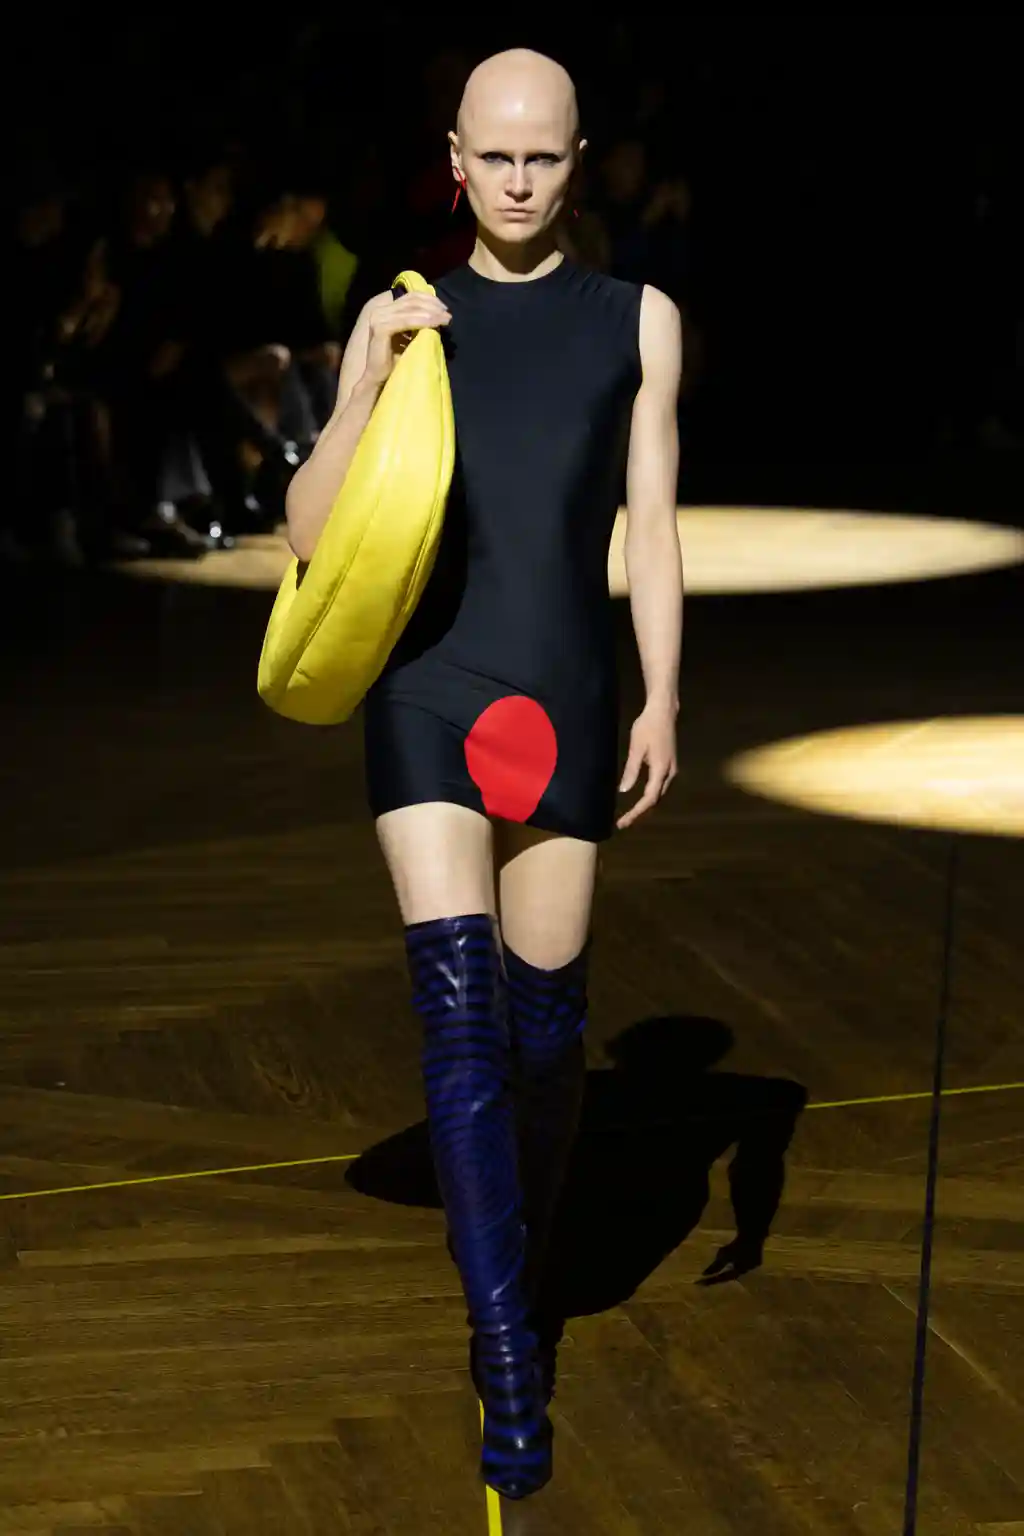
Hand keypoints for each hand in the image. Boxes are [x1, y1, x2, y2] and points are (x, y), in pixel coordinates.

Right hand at [363, 290, 450, 388]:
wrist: (377, 378)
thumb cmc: (394, 360)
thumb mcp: (407, 337)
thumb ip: (416, 323)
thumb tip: (435, 315)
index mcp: (386, 310)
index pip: (410, 297)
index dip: (430, 299)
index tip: (444, 308)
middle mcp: (380, 310)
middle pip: (412, 300)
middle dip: (433, 306)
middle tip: (448, 315)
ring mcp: (378, 318)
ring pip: (411, 309)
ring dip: (431, 313)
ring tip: (445, 320)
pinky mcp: (380, 329)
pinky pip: (406, 321)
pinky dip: (422, 321)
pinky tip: (434, 325)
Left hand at [616, 699, 678, 829]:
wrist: (663, 711)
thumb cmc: (648, 726)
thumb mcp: (636, 748)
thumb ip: (631, 771)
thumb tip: (624, 791)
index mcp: (661, 770)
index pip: (649, 799)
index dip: (636, 813)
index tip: (623, 822)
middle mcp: (670, 773)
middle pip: (655, 800)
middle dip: (640, 813)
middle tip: (623, 822)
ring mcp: (671, 769)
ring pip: (659, 794)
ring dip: (645, 805)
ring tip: (629, 814)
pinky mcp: (669, 765)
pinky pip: (660, 786)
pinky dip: (649, 795)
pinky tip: (639, 798)